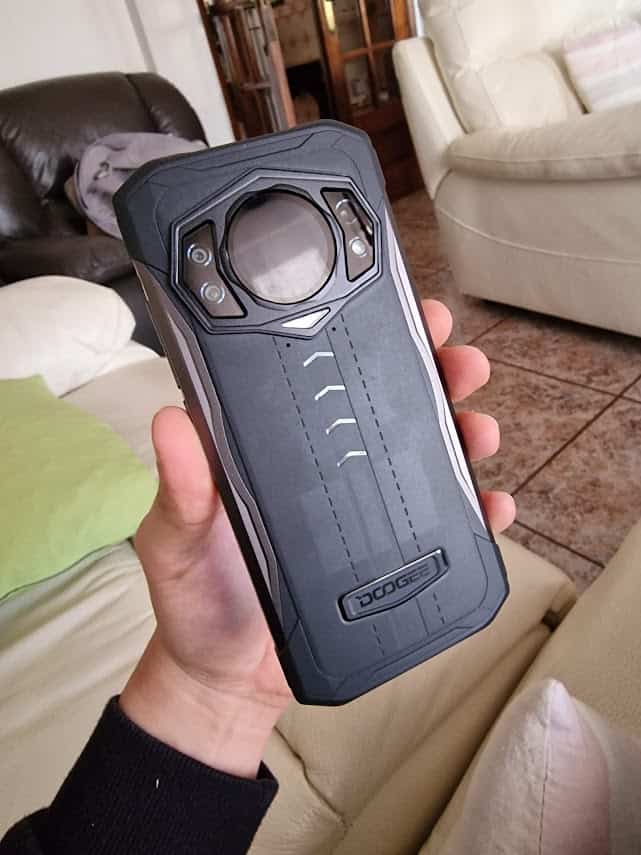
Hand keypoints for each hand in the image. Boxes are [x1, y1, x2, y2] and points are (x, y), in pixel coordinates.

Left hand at [120, 299, 514, 777]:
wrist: (225, 677)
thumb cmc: (195, 596)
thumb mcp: (176, 535)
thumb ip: (181, 485)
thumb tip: (170, 419)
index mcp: (281, 449)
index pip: (328, 380)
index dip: (368, 340)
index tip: (402, 314)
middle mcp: (329, 471)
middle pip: (393, 410)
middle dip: (437, 377)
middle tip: (460, 364)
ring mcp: (364, 514)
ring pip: (428, 460)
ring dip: (465, 436)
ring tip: (481, 431)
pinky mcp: (390, 559)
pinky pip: (442, 530)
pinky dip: (476, 514)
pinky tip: (494, 507)